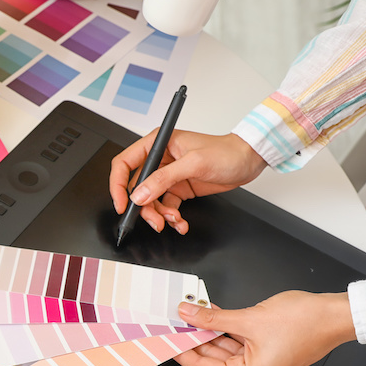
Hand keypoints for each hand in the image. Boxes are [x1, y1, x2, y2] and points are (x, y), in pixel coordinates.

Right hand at [109, 130, 265, 234]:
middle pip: (137, 188)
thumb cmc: (226, 152)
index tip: (122, 204)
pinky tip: (180, 221)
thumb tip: (140, 194)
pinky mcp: (178, 188)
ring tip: (173, 221)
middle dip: (144, 207)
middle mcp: (159, 159)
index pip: (125, 163)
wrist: (248, 161)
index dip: (118, 185)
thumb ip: (164, 179)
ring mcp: (168, 175)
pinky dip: (171, 217)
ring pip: (150, 200)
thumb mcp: (193, 163)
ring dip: (159, 214)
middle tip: (155, 220)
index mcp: (158, 144)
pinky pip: (166, 206)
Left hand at [173, 292, 356, 365]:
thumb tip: (189, 314)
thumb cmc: (305, 322)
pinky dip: (225, 332)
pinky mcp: (267, 355)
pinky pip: (239, 345)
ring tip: (191, 315)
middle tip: (176, 321)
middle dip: (194, 339)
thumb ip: (213, 318)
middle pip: (212, 360)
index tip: (166, 337)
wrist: (335, 314)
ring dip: (209, 333)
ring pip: (225, 351)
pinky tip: (211, 316)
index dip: (181, 351)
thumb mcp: (249, 319)